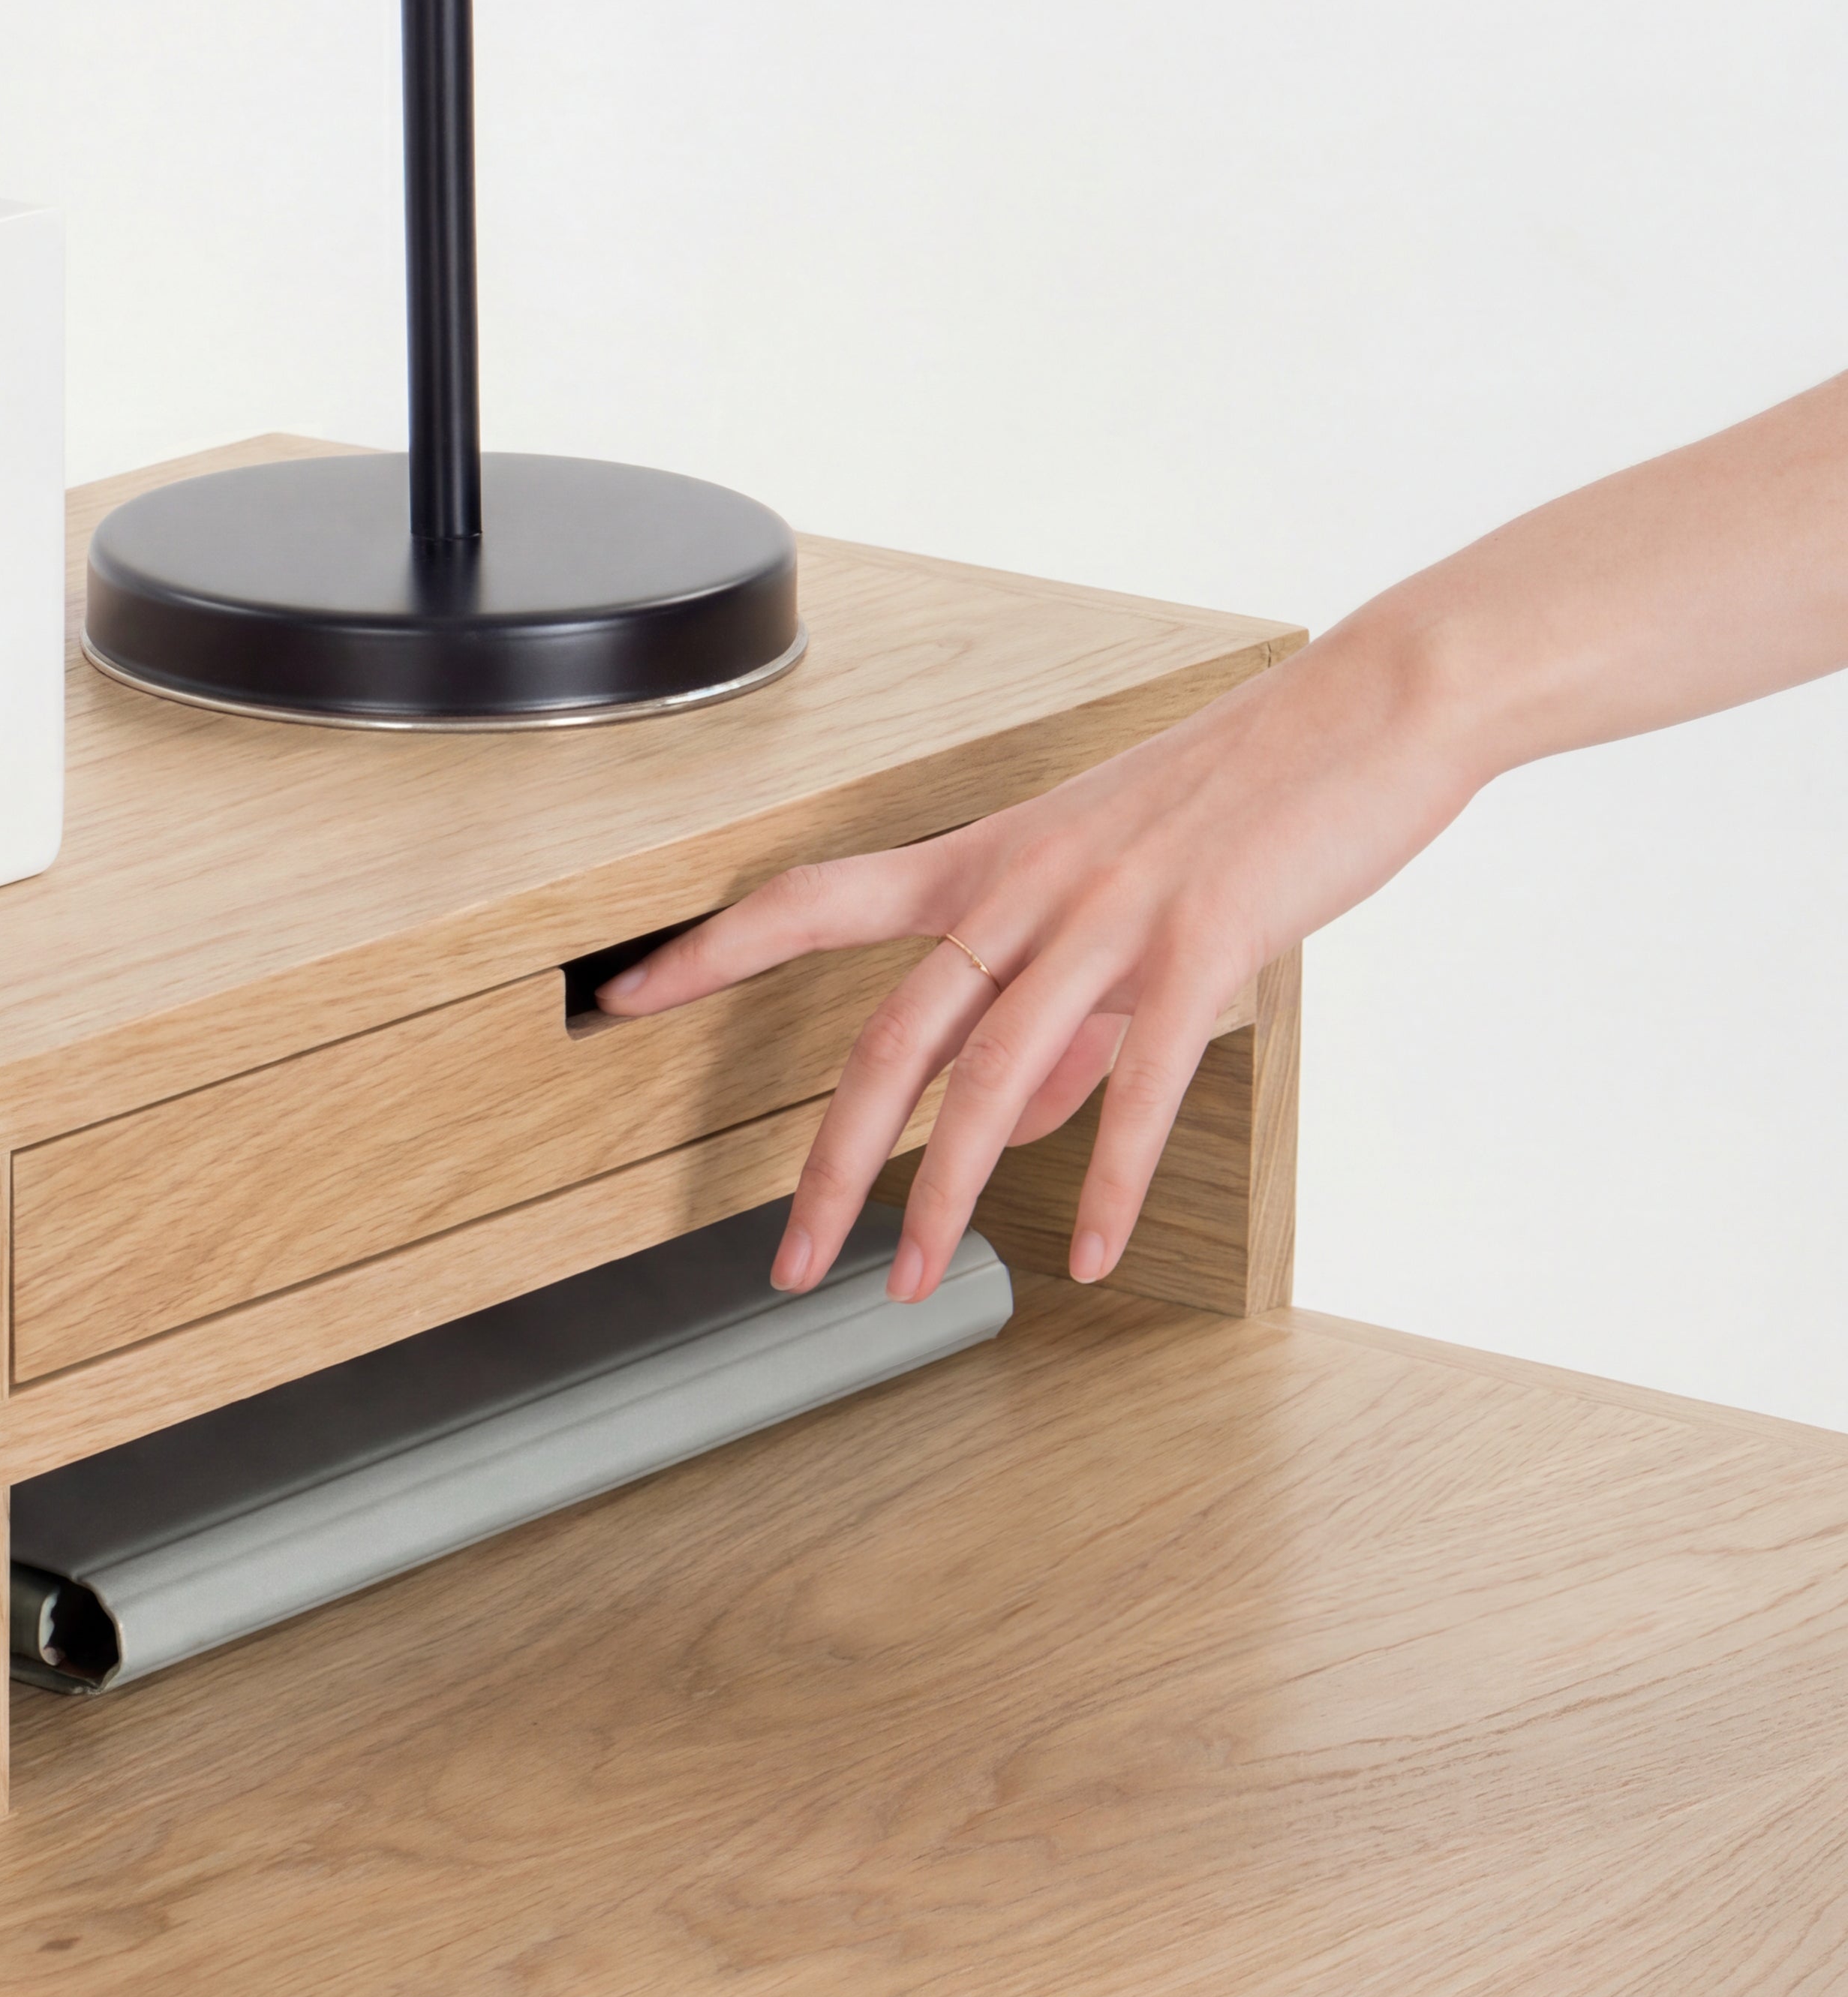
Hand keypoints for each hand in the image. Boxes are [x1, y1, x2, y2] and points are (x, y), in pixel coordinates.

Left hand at [596, 615, 1478, 1300]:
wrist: (1372, 712)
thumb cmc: (1246, 802)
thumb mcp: (1123, 901)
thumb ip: (1061, 1025)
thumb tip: (1011, 1127)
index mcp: (992, 861)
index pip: (813, 902)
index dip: (709, 950)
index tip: (623, 995)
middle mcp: (1028, 884)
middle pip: (891, 1036)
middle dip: (829, 1162)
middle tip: (788, 1262)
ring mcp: (1111, 912)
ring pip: (991, 1074)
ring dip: (946, 1196)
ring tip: (918, 1284)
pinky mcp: (1202, 941)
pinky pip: (1138, 1082)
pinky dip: (1105, 1178)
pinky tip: (1085, 1247)